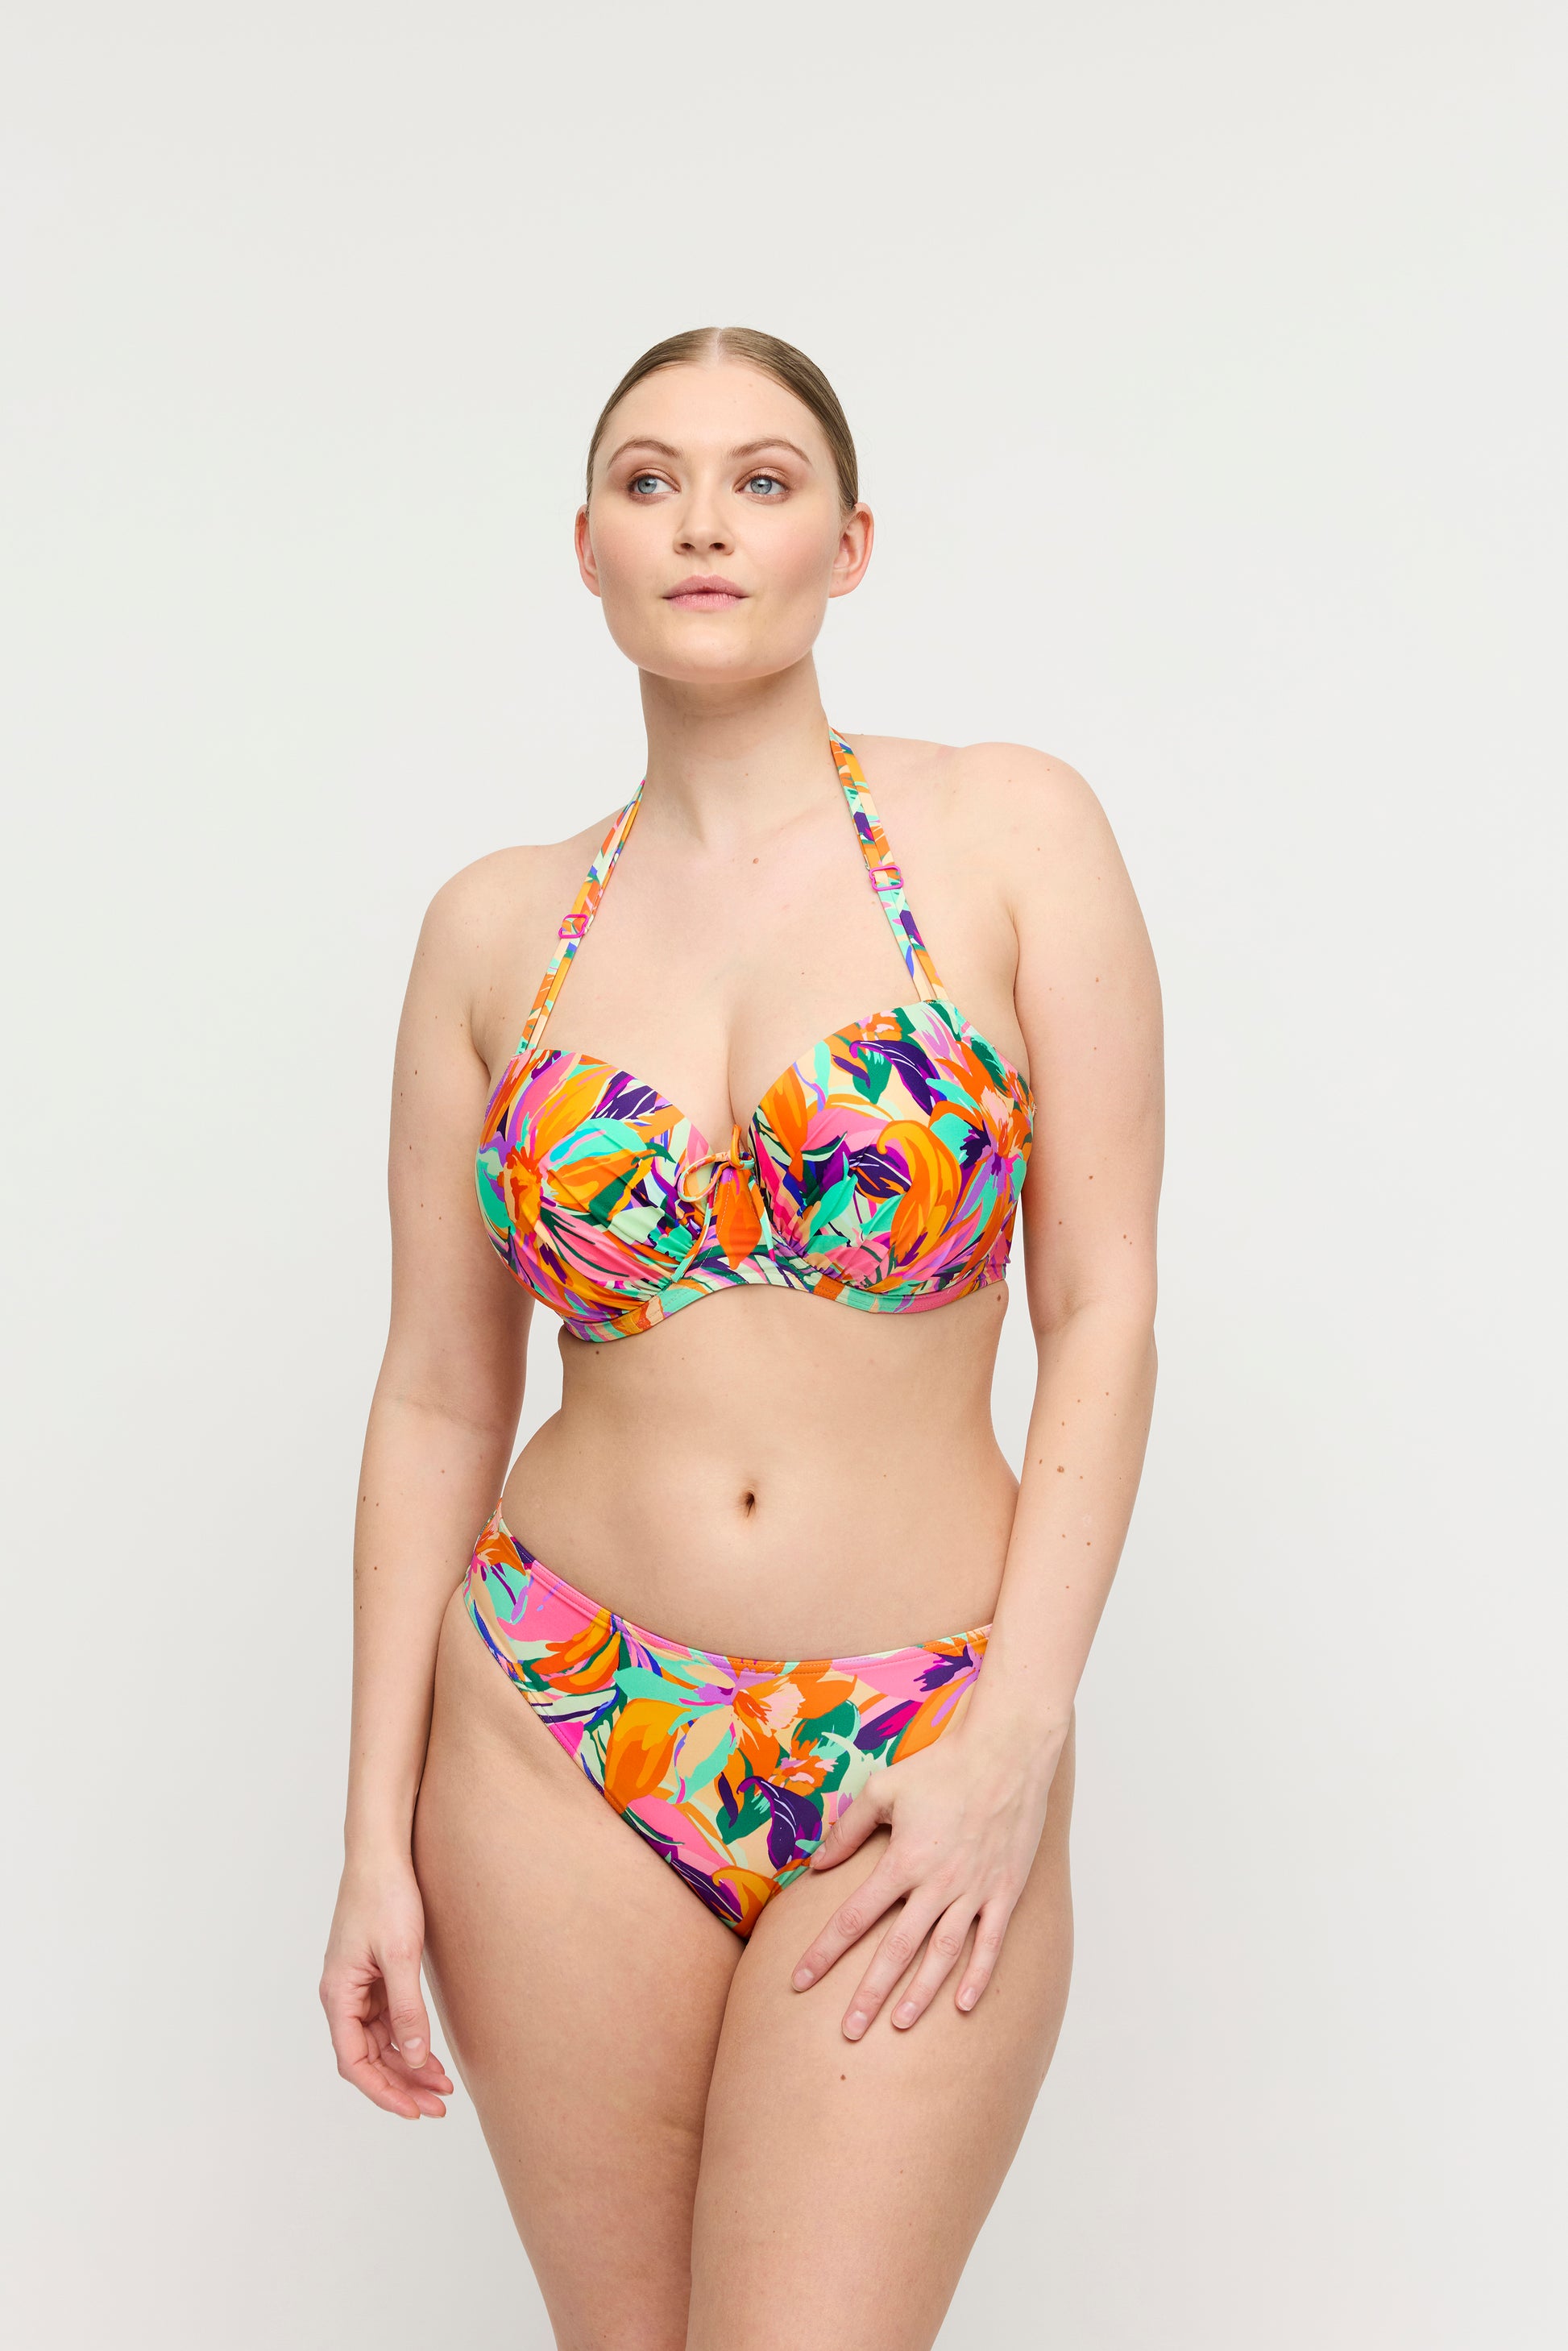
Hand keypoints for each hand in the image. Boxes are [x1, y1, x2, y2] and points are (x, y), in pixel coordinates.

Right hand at [320, 1857, 453, 2118]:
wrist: (382, 1852)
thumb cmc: (385, 1895)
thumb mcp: (400, 1956)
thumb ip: (406, 2009)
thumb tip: (415, 2057)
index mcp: (339, 1995)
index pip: (354, 2062)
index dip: (383, 2091)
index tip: (414, 2110)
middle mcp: (342, 1996)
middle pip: (368, 2058)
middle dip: (401, 2085)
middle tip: (439, 2106)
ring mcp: (357, 1986)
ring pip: (380, 2043)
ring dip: (409, 2066)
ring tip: (443, 2086)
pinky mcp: (373, 1975)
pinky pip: (387, 2021)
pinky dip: (409, 2040)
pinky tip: (433, 2054)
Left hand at [790, 1717, 1064, 2039]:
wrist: (1006, 1754)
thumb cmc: (941, 1767)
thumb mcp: (883, 1789)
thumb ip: (848, 1830)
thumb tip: (816, 1864)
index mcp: (903, 1861)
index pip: (853, 1918)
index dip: (823, 1953)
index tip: (799, 1981)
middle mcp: (937, 1885)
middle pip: (895, 1951)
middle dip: (869, 1994)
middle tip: (848, 2031)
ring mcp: (974, 1892)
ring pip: (942, 1956)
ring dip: (920, 1994)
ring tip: (899, 2025)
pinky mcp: (1005, 1891)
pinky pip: (990, 1943)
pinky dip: (978, 1976)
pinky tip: (963, 2005)